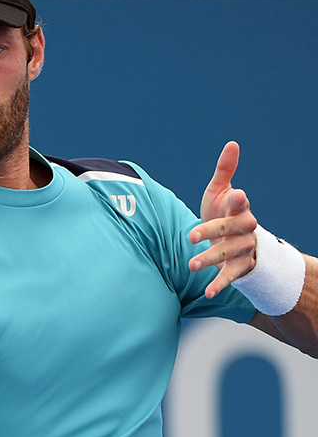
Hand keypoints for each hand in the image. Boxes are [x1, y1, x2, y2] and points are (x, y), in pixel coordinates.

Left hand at [188, 141, 258, 297]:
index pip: (240, 203)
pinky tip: (207, 292)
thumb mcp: (221, 192)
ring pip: (229, 253)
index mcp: (239, 209)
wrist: (235, 241)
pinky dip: (219, 285)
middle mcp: (245, 228)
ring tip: (191, 265)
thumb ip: (225, 171)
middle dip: (213, 231)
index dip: (238, 200)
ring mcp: (243, 248)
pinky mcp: (239, 267)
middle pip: (231, 229)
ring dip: (210, 259)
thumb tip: (232, 143)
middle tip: (191, 236)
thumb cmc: (224, 213)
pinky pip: (230, 277)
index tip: (236, 195)